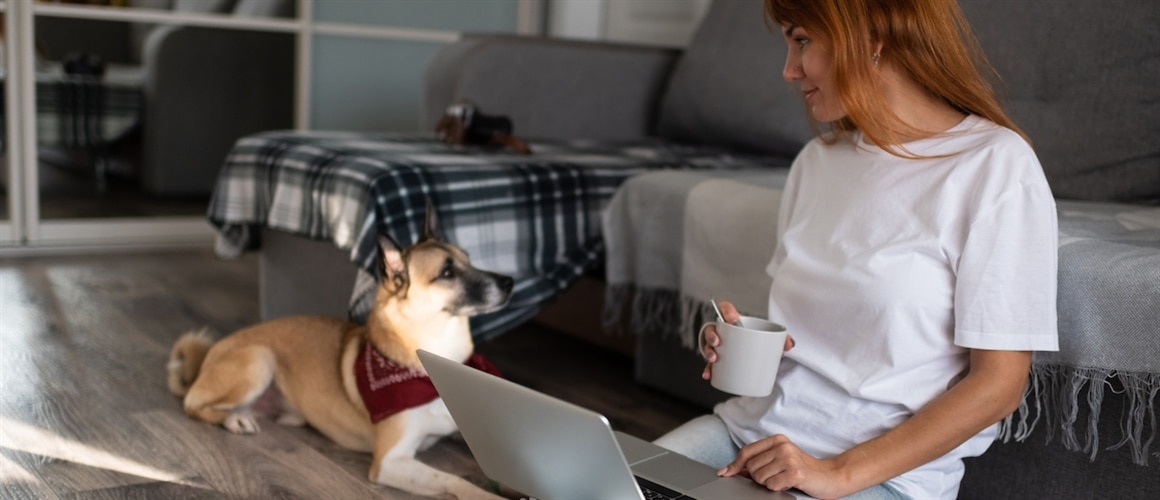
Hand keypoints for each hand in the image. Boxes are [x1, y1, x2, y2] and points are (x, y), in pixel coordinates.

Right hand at [701, 301, 793, 380]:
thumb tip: (789, 344)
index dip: (726, 311)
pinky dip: (709, 370)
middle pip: (712, 328)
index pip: (725, 308)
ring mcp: (718, 344)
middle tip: (718, 342)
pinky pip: (710, 363)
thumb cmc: (756, 339)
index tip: (732, 319)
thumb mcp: (767, 336)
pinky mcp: (717, 358)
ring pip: (707, 345)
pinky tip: (709, 375)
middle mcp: (722, 331)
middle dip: (712, 335)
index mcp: (733, 320)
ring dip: (708, 352)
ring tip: (714, 359)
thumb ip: (779, 338)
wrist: (753, 350)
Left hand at [718, 434, 847, 498]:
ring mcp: (789, 458)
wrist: (830, 476)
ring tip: (783, 479)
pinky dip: (777, 488)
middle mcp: (782, 446)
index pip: (746, 451)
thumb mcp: (779, 459)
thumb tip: (731, 469)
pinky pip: (772, 486)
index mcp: (777, 440)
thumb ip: (758, 461)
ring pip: (759, 478)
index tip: (725, 473)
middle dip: (758, 477)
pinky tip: (788, 484)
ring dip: (769, 483)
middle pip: (751, 467)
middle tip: (775, 476)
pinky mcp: (795, 473)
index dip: (734, 465)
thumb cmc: (802, 469)